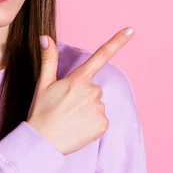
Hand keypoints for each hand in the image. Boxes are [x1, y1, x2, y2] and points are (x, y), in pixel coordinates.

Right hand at [26, 27, 134, 154]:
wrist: (42, 143)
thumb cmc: (41, 112)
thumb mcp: (43, 83)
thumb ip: (49, 59)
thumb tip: (45, 37)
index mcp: (79, 79)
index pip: (101, 56)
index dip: (117, 41)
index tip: (131, 30)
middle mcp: (92, 91)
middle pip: (93, 87)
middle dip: (82, 94)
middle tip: (65, 106)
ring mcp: (99, 108)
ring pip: (97, 104)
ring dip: (86, 109)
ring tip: (70, 118)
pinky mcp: (103, 125)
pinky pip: (100, 119)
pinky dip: (91, 123)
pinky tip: (78, 127)